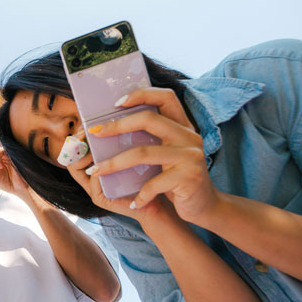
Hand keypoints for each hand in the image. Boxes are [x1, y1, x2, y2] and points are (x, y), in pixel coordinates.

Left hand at [85, 88, 219, 223]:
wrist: (206, 207)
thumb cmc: (177, 180)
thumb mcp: (167, 155)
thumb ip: (151, 140)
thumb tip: (108, 130)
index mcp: (183, 126)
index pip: (165, 97)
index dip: (141, 94)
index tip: (116, 103)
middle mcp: (189, 136)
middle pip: (148, 120)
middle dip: (117, 125)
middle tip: (95, 132)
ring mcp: (190, 156)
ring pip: (143, 153)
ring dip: (114, 163)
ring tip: (95, 171)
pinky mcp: (188, 178)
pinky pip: (154, 184)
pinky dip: (140, 195)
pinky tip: (133, 203)